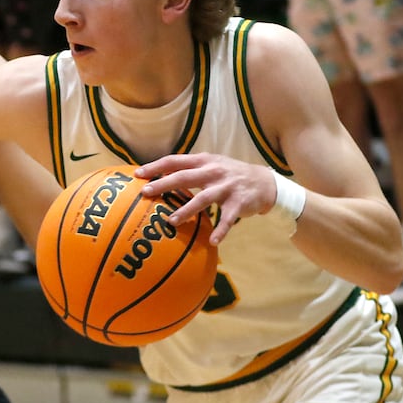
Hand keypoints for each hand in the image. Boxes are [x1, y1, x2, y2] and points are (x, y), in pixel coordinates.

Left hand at [135, 153, 275, 244]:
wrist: (265, 182)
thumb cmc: (229, 174)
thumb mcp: (211, 164)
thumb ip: (189, 168)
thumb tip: (159, 174)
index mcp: (203, 161)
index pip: (175, 161)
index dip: (156, 166)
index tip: (138, 174)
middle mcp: (213, 171)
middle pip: (184, 177)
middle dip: (163, 184)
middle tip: (146, 193)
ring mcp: (226, 187)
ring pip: (203, 199)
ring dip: (186, 210)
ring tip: (171, 221)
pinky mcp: (239, 203)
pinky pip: (227, 219)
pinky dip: (220, 230)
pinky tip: (212, 241)